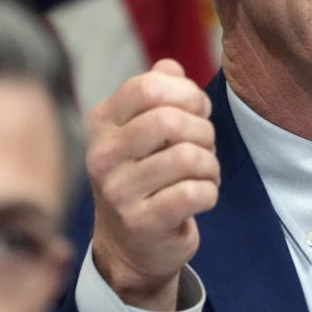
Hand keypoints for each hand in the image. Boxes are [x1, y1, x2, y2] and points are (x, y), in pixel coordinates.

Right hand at [85, 59, 218, 309]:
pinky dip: (210, 191)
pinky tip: (201, 196)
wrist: (132, 245)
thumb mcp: (144, 128)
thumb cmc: (147, 173)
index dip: (187, 94)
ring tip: (204, 173)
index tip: (198, 111)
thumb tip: (170, 67)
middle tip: (204, 146)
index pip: (148, 86)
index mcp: (101, 123)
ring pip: (187, 157)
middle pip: (170, 120)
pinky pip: (193, 193)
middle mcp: (101, 155)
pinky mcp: (141, 223)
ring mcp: (118, 192)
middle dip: (203, 130)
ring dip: (210, 164)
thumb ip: (158, 90)